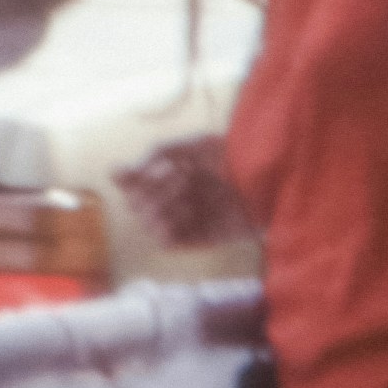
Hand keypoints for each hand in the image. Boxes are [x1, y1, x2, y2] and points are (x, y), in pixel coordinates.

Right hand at [118, 138, 246, 253]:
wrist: (273, 178)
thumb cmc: (235, 154)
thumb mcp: (194, 144)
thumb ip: (155, 155)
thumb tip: (114, 171)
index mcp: (175, 171)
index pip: (137, 181)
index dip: (131, 180)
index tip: (126, 174)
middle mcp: (179, 196)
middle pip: (142, 205)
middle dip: (150, 195)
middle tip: (176, 183)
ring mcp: (191, 218)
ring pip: (153, 225)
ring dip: (157, 214)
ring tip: (180, 201)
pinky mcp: (204, 237)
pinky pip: (173, 242)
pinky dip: (167, 234)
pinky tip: (176, 222)